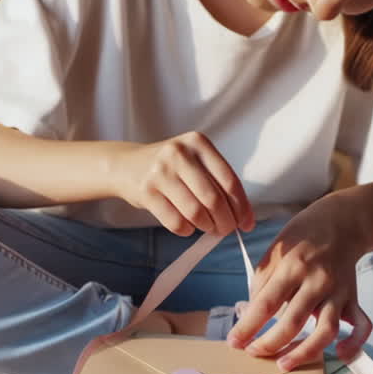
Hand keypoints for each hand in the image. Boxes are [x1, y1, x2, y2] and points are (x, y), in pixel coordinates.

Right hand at [112, 132, 254, 235]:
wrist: (126, 165)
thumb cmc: (169, 167)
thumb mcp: (194, 161)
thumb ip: (218, 183)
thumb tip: (243, 217)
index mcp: (198, 143)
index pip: (229, 180)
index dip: (241, 207)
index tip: (246, 223)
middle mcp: (179, 154)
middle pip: (214, 199)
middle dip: (225, 221)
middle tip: (226, 230)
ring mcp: (160, 173)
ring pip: (195, 212)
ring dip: (207, 227)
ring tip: (208, 227)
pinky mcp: (146, 192)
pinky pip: (176, 222)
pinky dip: (187, 230)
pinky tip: (188, 227)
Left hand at [226, 195, 372, 368]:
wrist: (341, 223)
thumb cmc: (301, 239)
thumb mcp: (274, 252)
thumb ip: (262, 283)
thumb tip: (250, 315)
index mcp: (292, 267)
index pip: (266, 303)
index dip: (248, 327)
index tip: (235, 342)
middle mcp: (317, 281)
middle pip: (293, 321)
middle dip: (270, 343)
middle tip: (254, 353)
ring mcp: (338, 292)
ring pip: (326, 330)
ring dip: (305, 352)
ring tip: (284, 364)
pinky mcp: (353, 298)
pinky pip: (361, 325)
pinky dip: (355, 343)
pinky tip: (341, 355)